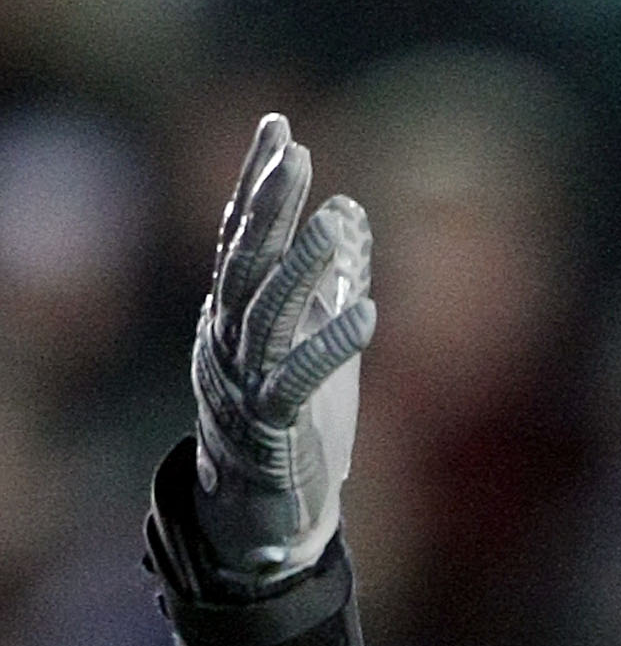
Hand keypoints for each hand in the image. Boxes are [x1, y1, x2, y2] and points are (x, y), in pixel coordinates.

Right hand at [191, 113, 374, 593]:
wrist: (266, 518)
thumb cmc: (293, 427)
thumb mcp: (316, 342)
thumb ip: (331, 280)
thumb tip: (354, 214)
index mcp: (233, 317)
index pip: (240, 235)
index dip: (257, 182)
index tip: (278, 127)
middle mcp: (227, 343)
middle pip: (245, 262)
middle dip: (270, 206)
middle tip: (296, 154)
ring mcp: (244, 386)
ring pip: (266, 314)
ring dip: (302, 265)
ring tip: (334, 220)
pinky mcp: (271, 430)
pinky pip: (298, 381)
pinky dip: (330, 345)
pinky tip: (367, 312)